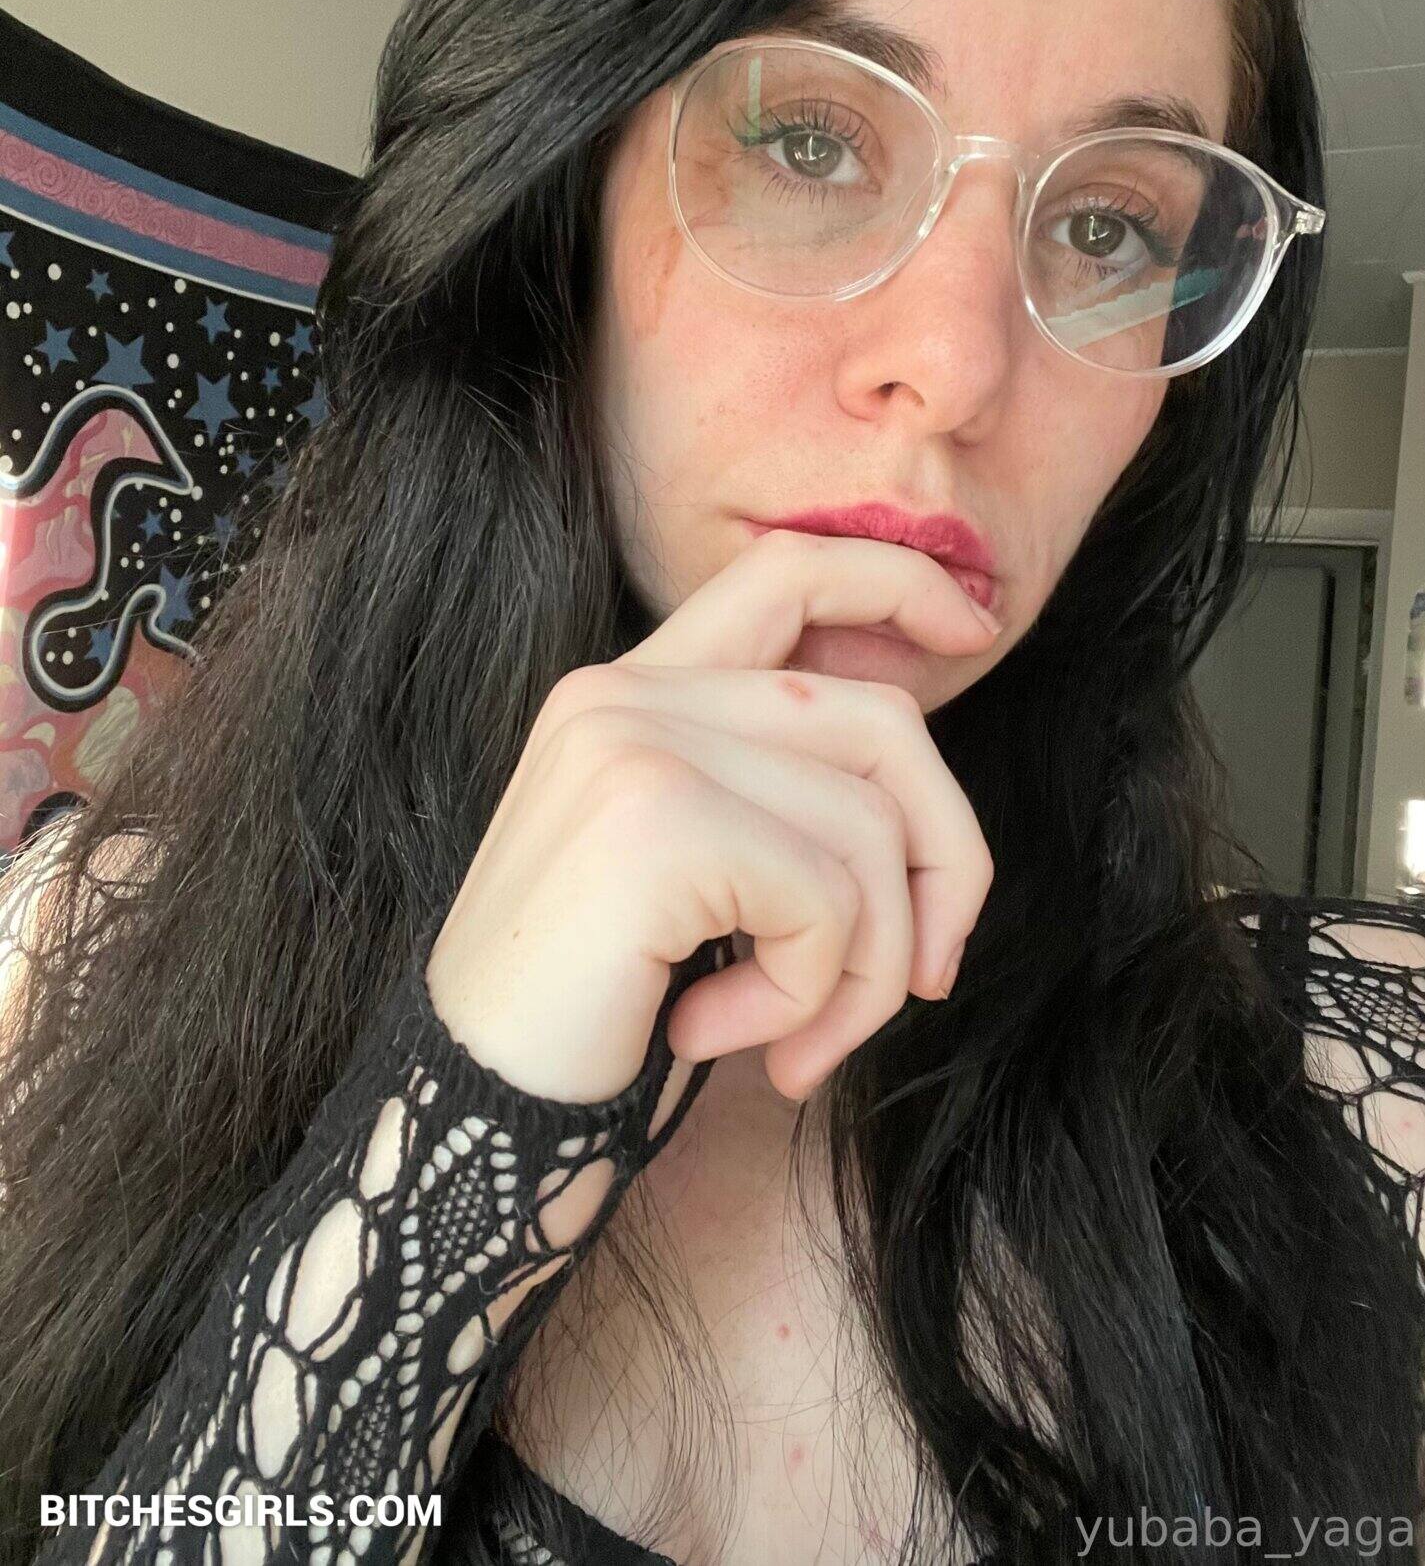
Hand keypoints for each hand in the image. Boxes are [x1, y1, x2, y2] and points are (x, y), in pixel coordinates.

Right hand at [425, 528, 997, 1105]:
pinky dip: (811, 994)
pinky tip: (722, 1036)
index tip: (972, 626)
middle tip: (924, 976)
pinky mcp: (656, 822)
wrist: (467, 1116)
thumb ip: (779, 797)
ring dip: (866, 968)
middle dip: (947, 859)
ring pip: (871, 827)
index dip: (896, 580)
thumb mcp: (698, 877)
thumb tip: (930, 801)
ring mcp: (635, 745)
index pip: (787, 571)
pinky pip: (828, 900)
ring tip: (793, 1041)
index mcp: (632, 691)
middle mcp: (626, 693)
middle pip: (880, 721)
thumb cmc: (596, 1010)